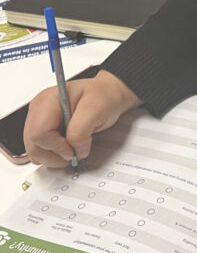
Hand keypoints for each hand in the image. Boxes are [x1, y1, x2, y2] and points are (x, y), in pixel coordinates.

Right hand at [24, 70, 140, 167]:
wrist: (107, 94)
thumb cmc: (102, 96)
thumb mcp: (97, 109)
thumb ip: (81, 131)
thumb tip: (74, 150)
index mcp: (48, 100)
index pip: (39, 132)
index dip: (57, 146)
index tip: (74, 149)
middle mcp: (39, 109)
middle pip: (33, 144)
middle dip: (54, 155)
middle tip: (73, 153)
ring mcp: (38, 119)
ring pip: (33, 151)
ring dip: (53, 157)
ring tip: (71, 149)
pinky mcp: (42, 129)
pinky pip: (39, 150)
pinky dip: (52, 155)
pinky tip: (65, 148)